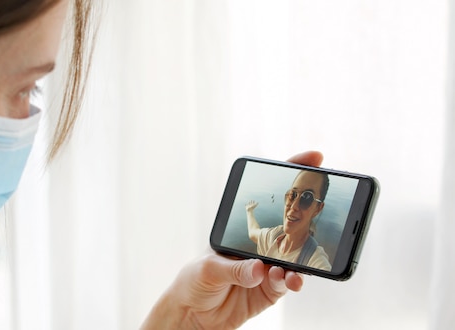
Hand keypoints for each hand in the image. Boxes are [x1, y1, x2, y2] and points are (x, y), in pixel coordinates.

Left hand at [141, 151, 322, 329]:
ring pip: (295, 255)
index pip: (268, 195)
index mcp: (241, 229)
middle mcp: (258, 245)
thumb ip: (234, 269)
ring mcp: (268, 266)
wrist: (193, 316)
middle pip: (290, 224)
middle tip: (321, 208)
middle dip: (309, 215)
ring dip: (299, 258)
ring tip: (290, 268)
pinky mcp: (271, 289)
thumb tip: (259, 270)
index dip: (290, 174)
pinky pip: (288, 281)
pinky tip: (289, 280)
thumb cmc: (193, 282)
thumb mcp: (208, 268)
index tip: (314, 158)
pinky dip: (292, 280)